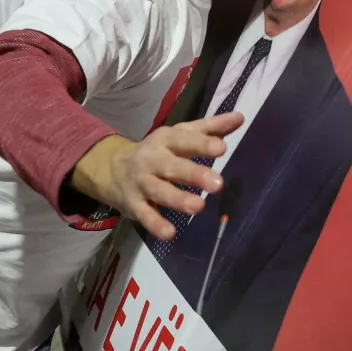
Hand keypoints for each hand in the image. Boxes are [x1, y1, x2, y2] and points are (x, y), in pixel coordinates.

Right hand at [70, 112, 244, 239]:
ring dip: (177, 199)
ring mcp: (141, 183)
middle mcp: (152, 160)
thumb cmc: (158, 151)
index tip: (222, 148)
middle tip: (218, 183)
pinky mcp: (134, 205)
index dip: (202, 144)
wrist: (111, 168)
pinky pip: (145, 215)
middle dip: (194, 174)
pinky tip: (170, 233)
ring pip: (159, 191)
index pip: (183, 140)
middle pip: (172, 166)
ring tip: (199, 206)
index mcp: (166, 140)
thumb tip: (240, 117)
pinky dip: (155, 224)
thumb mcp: (180, 134)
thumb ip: (210, 128)